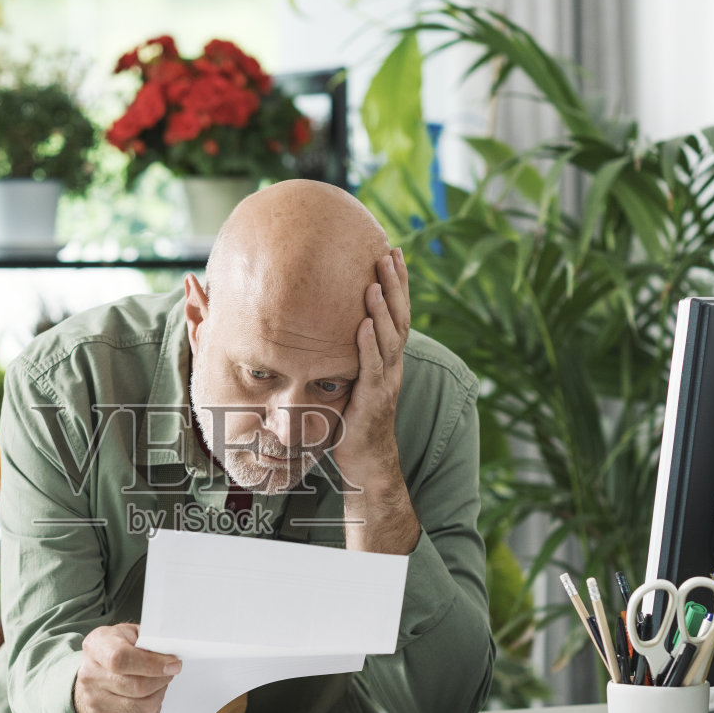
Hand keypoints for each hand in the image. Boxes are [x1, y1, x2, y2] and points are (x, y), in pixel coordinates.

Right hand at [73, 623, 181, 712]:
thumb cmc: (119, 648)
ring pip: (143, 707)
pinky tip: (149, 700)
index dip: (152, 664)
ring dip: (159, 696)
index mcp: (96, 645)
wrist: (97, 672)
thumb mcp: (131, 634)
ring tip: (158, 685)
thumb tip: (171, 655)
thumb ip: (150, 640)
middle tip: (169, 673)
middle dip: (162, 680)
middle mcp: (89, 674)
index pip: (120, 659)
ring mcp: (93, 700)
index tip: (173, 664)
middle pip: (136, 687)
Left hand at [334, 249, 420, 554]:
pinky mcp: (374, 398)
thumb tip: (313, 325)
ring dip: (384, 309)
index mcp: (387, 357)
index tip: (392, 253)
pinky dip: (369, 345)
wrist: (365, 460)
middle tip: (390, 254)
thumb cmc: (352, 419)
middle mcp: (393, 365)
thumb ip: (341, 352)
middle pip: (400, 317)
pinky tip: (363, 324)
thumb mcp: (348, 378)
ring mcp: (386, 381)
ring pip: (390, 338)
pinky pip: (373, 367)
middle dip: (397, 285)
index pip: (397, 313)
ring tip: (376, 281)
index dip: (397, 284)